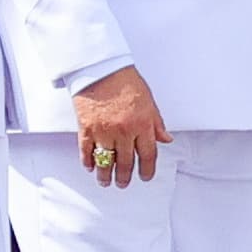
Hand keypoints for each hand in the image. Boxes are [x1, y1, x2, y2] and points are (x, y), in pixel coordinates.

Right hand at [73, 65, 169, 186]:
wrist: (100, 68)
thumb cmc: (124, 80)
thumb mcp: (149, 101)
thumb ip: (157, 123)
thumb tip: (165, 138)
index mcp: (142, 124)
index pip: (148, 155)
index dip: (147, 170)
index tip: (145, 176)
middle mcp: (124, 131)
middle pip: (126, 163)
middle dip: (125, 177)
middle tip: (123, 183)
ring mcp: (104, 131)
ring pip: (105, 162)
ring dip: (106, 175)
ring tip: (106, 181)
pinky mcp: (86, 128)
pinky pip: (86, 152)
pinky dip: (88, 162)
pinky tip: (91, 167)